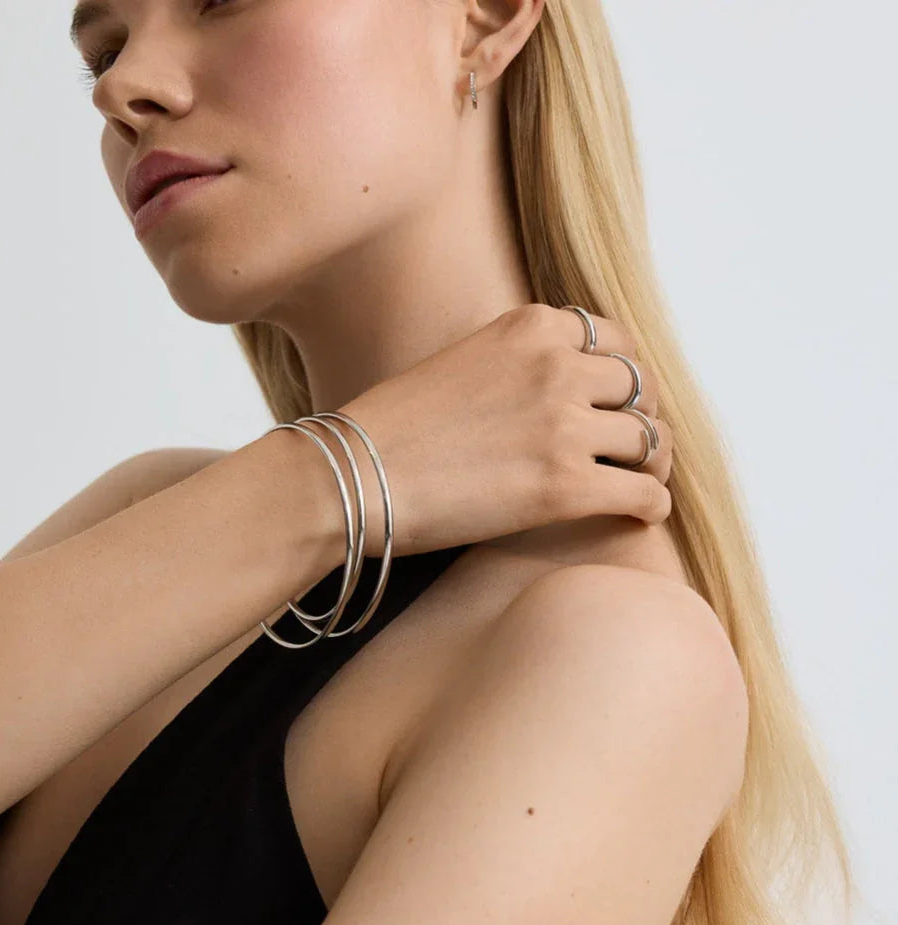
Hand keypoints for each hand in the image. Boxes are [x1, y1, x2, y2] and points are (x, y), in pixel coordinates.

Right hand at [321, 303, 672, 557]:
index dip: (625, 380)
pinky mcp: (567, 486)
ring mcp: (566, 425)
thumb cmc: (392, 429)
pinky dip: (649, 506)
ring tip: (640, 483)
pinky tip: (636, 515)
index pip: (617, 342)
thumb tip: (559, 393)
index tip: (617, 406)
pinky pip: (645, 494)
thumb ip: (518, 363)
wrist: (353, 475)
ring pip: (652, 441)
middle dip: (644, 419)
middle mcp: (558, 366)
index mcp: (532, 327)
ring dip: (653, 464)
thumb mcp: (463, 363)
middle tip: (634, 450)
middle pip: (643, 389)